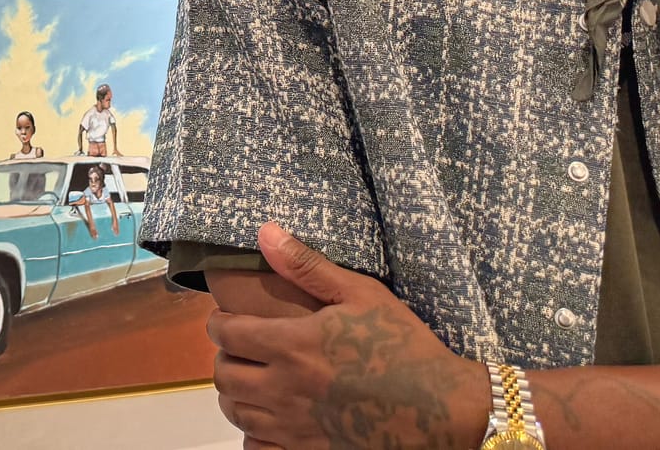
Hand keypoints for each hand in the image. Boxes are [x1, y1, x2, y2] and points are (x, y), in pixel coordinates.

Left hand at [208, 224, 486, 449]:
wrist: (441, 409)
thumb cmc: (404, 345)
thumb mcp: (361, 293)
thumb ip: (306, 265)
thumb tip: (264, 232)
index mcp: (292, 345)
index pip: (226, 334)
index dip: (217, 324)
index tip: (225, 319)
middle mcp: (285, 388)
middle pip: (224, 376)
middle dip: (223, 358)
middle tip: (238, 348)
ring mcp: (295, 425)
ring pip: (236, 412)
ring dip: (234, 393)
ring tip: (249, 379)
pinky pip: (258, 447)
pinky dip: (254, 433)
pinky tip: (268, 419)